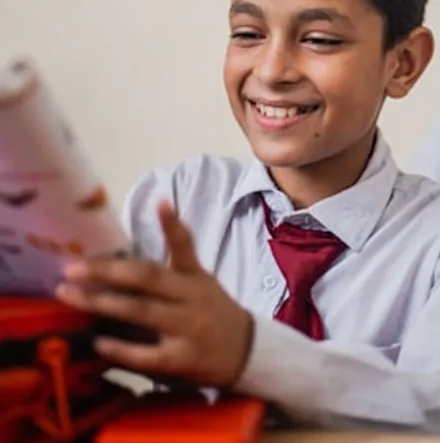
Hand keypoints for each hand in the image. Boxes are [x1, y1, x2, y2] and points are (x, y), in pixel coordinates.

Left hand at [56, 201, 252, 387]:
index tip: (160, 203)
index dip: (172, 226)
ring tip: (69, 296)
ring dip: (102, 303)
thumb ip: (172, 268)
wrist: (246, 351)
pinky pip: (147, 354)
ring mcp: (187, 328)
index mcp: (195, 277)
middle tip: (72, 268)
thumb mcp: (200, 283)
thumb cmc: (213, 312)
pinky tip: (98, 342)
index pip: (184, 247)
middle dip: (107, 272)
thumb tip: (127, 254)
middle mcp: (191, 298)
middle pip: (148, 278)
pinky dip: (121, 349)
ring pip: (141, 311)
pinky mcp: (181, 360)